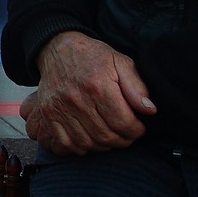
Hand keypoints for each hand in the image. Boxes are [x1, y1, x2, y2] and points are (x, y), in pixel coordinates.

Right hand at [21, 31, 153, 155]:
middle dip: (122, 140)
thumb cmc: (92, 56)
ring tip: (110, 137)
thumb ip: (137, 87)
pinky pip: (65, 142)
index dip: (136, 131)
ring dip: (103, 146)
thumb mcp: (120, 62)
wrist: (57, 49)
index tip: (138, 128)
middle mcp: (76, 99)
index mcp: (98, 86)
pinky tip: (89, 140)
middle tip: (127, 135)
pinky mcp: (48, 113)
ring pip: (87, 142)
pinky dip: (80, 148)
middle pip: (106, 136)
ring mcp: (59, 107)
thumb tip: (149, 110)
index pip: (123, 123)